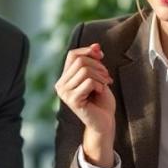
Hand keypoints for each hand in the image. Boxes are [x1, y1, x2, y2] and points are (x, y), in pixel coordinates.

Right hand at [55, 43, 117, 165]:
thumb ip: (94, 61)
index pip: (73, 54)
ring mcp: (64, 93)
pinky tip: (100, 92)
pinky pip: (88, 82)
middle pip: (80, 61)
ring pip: (85, 70)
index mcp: (64, 78)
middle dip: (98, 66)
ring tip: (105, 85)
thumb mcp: (99, 75)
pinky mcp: (72, 100)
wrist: (104, 121)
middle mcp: (60, 85)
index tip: (102, 57)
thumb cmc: (101, 99)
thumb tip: (96, 45)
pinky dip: (99, 85)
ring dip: (100, 76)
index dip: (88, 52)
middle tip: (107, 77)